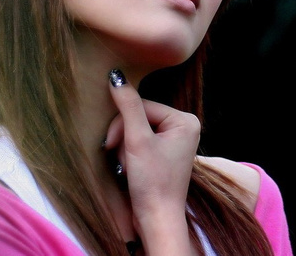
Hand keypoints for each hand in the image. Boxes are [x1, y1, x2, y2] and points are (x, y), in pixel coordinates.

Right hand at [104, 69, 200, 236]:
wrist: (156, 219)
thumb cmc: (152, 182)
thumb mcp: (137, 140)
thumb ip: (127, 106)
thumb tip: (116, 76)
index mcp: (185, 119)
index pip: (142, 106)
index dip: (121, 124)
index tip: (110, 144)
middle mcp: (184, 127)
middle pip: (139, 118)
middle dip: (124, 138)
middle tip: (120, 159)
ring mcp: (175, 141)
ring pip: (136, 131)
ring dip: (124, 148)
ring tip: (127, 167)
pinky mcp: (165, 154)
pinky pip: (140, 143)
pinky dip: (129, 156)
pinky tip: (129, 170)